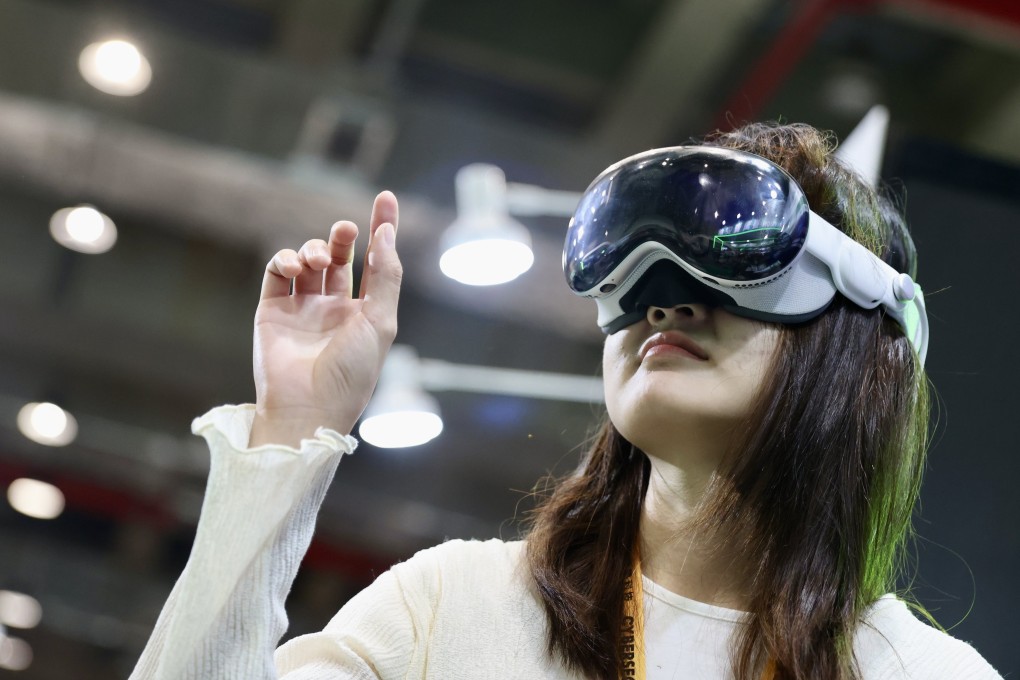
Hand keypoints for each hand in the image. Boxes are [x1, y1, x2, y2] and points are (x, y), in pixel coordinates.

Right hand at [248, 191, 401, 446]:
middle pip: (339, 257)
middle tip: (347, 230)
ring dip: (315, 249)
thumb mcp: (380, 321)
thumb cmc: (351, 371)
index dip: (381, 228)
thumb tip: (388, 233)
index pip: (375, 262)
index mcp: (364, 313)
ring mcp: (302, 309)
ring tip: (318, 261)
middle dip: (342, 237)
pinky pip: (277, 272)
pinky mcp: (271, 311)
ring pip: (307, 260)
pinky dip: (285, 260)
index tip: (385, 197)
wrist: (307, 406)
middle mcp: (333, 309)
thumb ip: (385, 275)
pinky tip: (295, 266)